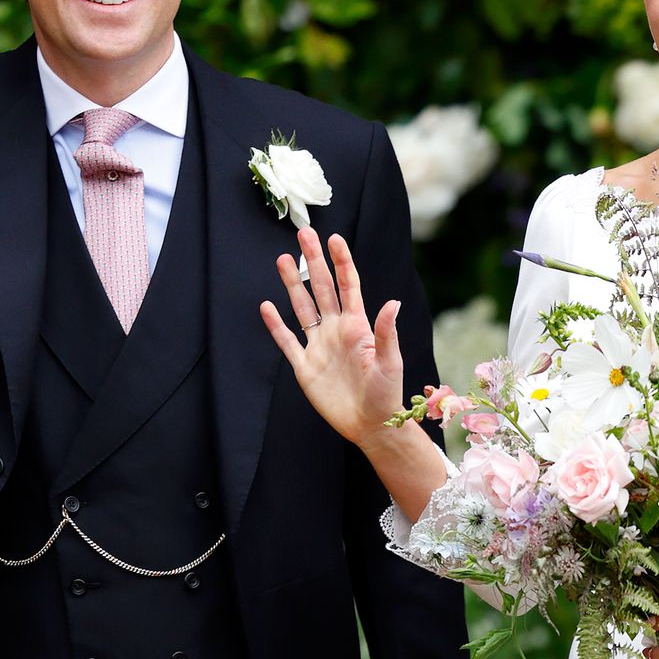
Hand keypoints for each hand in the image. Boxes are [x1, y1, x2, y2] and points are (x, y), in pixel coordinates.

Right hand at [259, 228, 407, 450]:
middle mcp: (336, 330)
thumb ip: (386, 332)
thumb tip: (392, 302)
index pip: (348, 286)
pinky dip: (276, 325)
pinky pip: (287, 341)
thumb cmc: (387, 394)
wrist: (369, 425)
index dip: (341, 262)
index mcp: (358, 326)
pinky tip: (266, 306)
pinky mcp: (304, 366)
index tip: (334, 238)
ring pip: (302, 308)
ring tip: (283, 260)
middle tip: (304, 234)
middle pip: (321, 288)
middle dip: (313, 261)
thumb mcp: (390, 362)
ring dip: (292, 285)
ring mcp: (318, 346)